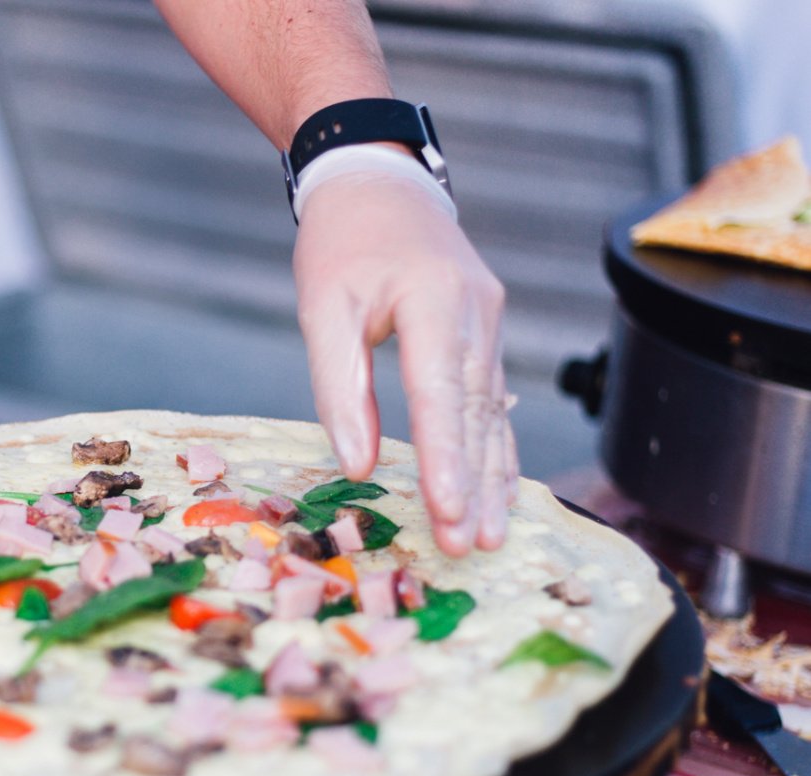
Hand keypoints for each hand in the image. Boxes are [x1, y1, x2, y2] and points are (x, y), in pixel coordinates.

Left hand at [293, 168, 515, 556]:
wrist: (379, 180)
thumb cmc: (341, 243)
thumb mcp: (323, 309)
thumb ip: (341, 387)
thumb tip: (358, 464)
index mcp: (435, 303)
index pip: (441, 397)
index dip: (445, 460)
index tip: (447, 512)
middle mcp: (477, 314)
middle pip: (477, 415)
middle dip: (473, 485)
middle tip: (470, 546)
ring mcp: (490, 322)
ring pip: (494, 413)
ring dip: (494, 477)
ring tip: (493, 534)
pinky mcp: (487, 331)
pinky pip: (494, 399)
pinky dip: (496, 446)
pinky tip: (501, 488)